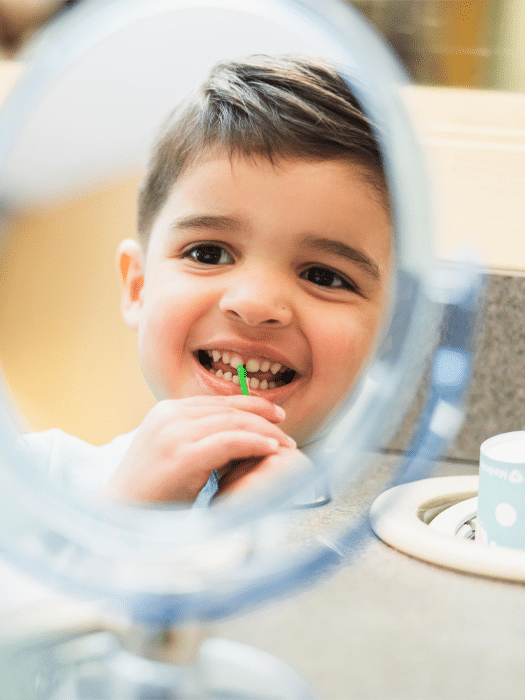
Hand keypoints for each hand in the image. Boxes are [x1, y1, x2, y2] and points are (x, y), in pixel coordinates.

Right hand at [97, 395, 295, 503]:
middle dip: (264, 418)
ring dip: (266, 432)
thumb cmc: (153, 493)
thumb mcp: (178, 454)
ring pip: (233, 423)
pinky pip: (229, 441)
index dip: (252, 405)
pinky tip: (271, 450)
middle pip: (229, 409)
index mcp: (167, 411)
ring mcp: (174, 433)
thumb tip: (245, 437)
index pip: (218, 402)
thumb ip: (205, 440)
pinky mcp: (182, 454)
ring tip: (286, 445)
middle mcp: (170, 415)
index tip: (276, 416)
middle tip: (287, 431)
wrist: (120, 518)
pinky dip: (255, 443)